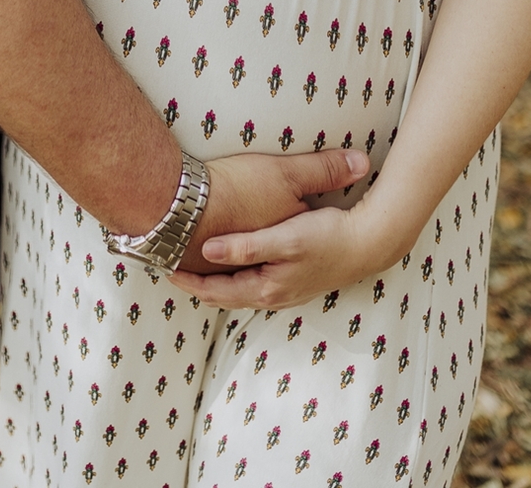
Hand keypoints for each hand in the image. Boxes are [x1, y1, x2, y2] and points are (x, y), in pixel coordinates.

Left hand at [177, 146, 368, 275]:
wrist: (367, 242)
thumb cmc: (327, 237)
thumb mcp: (284, 238)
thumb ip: (245, 246)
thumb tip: (206, 250)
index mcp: (267, 288)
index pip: (216, 291)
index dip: (188, 281)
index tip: (163, 267)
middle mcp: (272, 294)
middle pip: (223, 293)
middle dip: (196, 283)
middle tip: (168, 266)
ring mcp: (284, 288)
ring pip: (237, 288)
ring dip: (213, 279)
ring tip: (189, 265)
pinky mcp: (291, 276)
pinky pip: (251, 280)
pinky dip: (232, 273)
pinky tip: (228, 261)